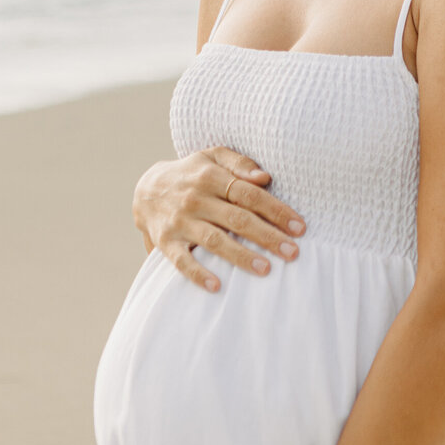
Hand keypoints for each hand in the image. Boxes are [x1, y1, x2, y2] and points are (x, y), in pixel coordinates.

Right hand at [132, 147, 305, 291]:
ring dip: (241, 256)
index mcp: (211, 177)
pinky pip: (182, 261)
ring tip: (266, 269)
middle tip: (293, 252)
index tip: (299, 227)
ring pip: (214, 240)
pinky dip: (198, 274)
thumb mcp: (212, 157)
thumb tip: (264, 177)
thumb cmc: (192, 174)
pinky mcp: (166, 242)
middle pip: (237, 218)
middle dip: (267, 236)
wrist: (146, 190)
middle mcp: (196, 199)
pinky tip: (217, 286)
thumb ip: (239, 163)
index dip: (276, 210)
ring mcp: (180, 222)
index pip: (249, 194)